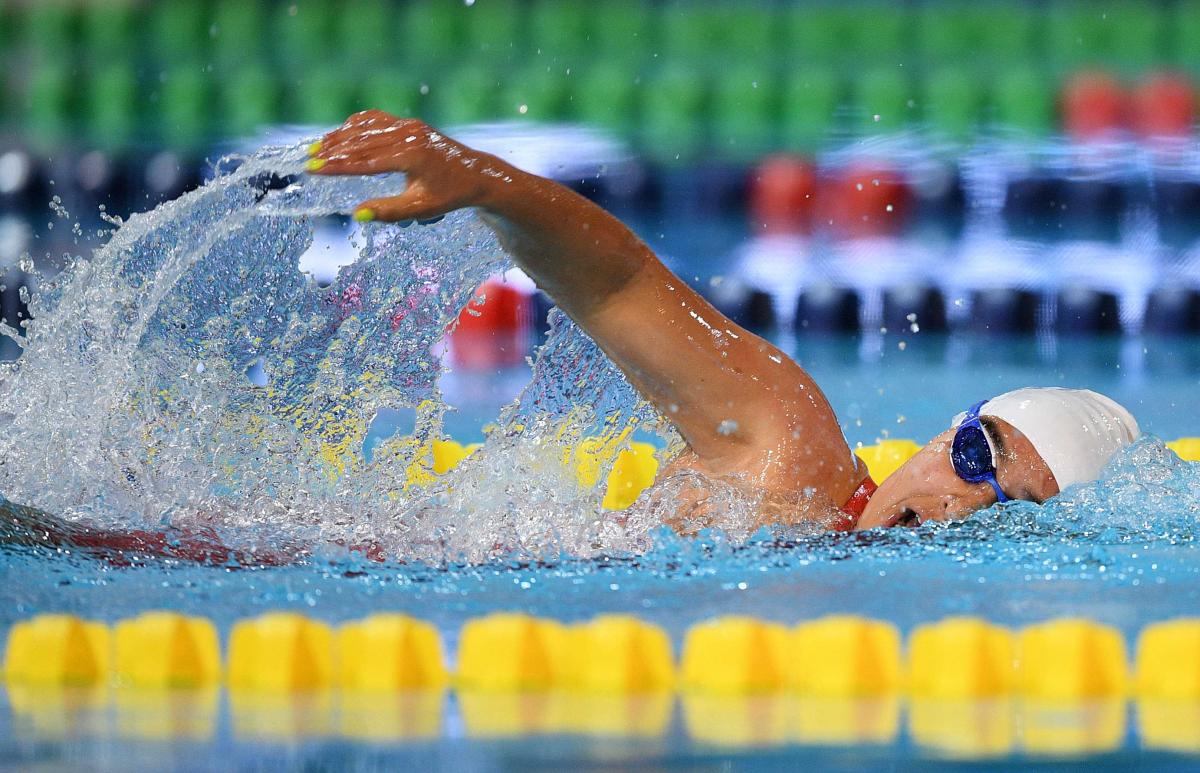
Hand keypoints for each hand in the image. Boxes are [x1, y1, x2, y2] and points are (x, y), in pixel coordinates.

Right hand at [306, 110, 505, 222]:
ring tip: (318, 147)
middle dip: (333, 151)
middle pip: (362, 142)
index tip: (313, 169)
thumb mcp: (420, 208)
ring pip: (367, 128)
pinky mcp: (410, 124)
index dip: (337, 166)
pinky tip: (341, 133)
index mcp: (411, 156)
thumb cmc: (448, 196)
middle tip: (308, 159)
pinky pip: (377, 120)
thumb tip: (357, 215)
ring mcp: (410, 126)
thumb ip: (389, 211)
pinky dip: (357, 125)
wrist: (475, 175)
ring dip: (341, 137)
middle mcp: (409, 136)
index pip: (365, 161)